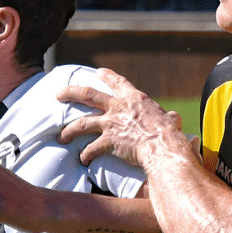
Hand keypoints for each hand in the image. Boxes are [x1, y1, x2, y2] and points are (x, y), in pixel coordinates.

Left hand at [57, 68, 184, 167]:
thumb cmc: (169, 132)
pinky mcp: (108, 142)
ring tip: (61, 137)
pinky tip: (83, 160)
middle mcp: (117, 108)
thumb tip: (174, 120)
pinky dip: (86, 155)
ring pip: (81, 123)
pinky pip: (91, 149)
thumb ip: (168, 117)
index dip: (107, 76)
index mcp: (133, 99)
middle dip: (70, 93)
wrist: (162, 145)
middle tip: (58, 94)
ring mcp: (110, 124)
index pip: (117, 82)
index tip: (97, 72)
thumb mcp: (171, 119)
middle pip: (87, 95)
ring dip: (69, 130)